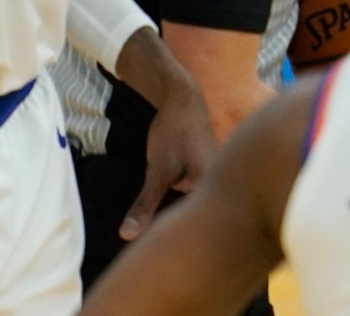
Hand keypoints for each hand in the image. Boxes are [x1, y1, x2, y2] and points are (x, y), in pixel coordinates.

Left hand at [113, 28, 214, 241]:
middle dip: (190, 224)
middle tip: (171, 236)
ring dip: (189, 210)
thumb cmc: (173, 132)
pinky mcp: (211, 169)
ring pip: (203, 200)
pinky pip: (202, 191)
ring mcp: (218, 173)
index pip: (202, 218)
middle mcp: (222, 179)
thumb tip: (127, 236)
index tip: (174, 251)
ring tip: (177, 217)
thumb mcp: (155, 170)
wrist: (182, 97)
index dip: (189, 236)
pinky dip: (190, 198)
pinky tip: (182, 197)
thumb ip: (144, 205)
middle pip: (205, 212)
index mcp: (213, 182)